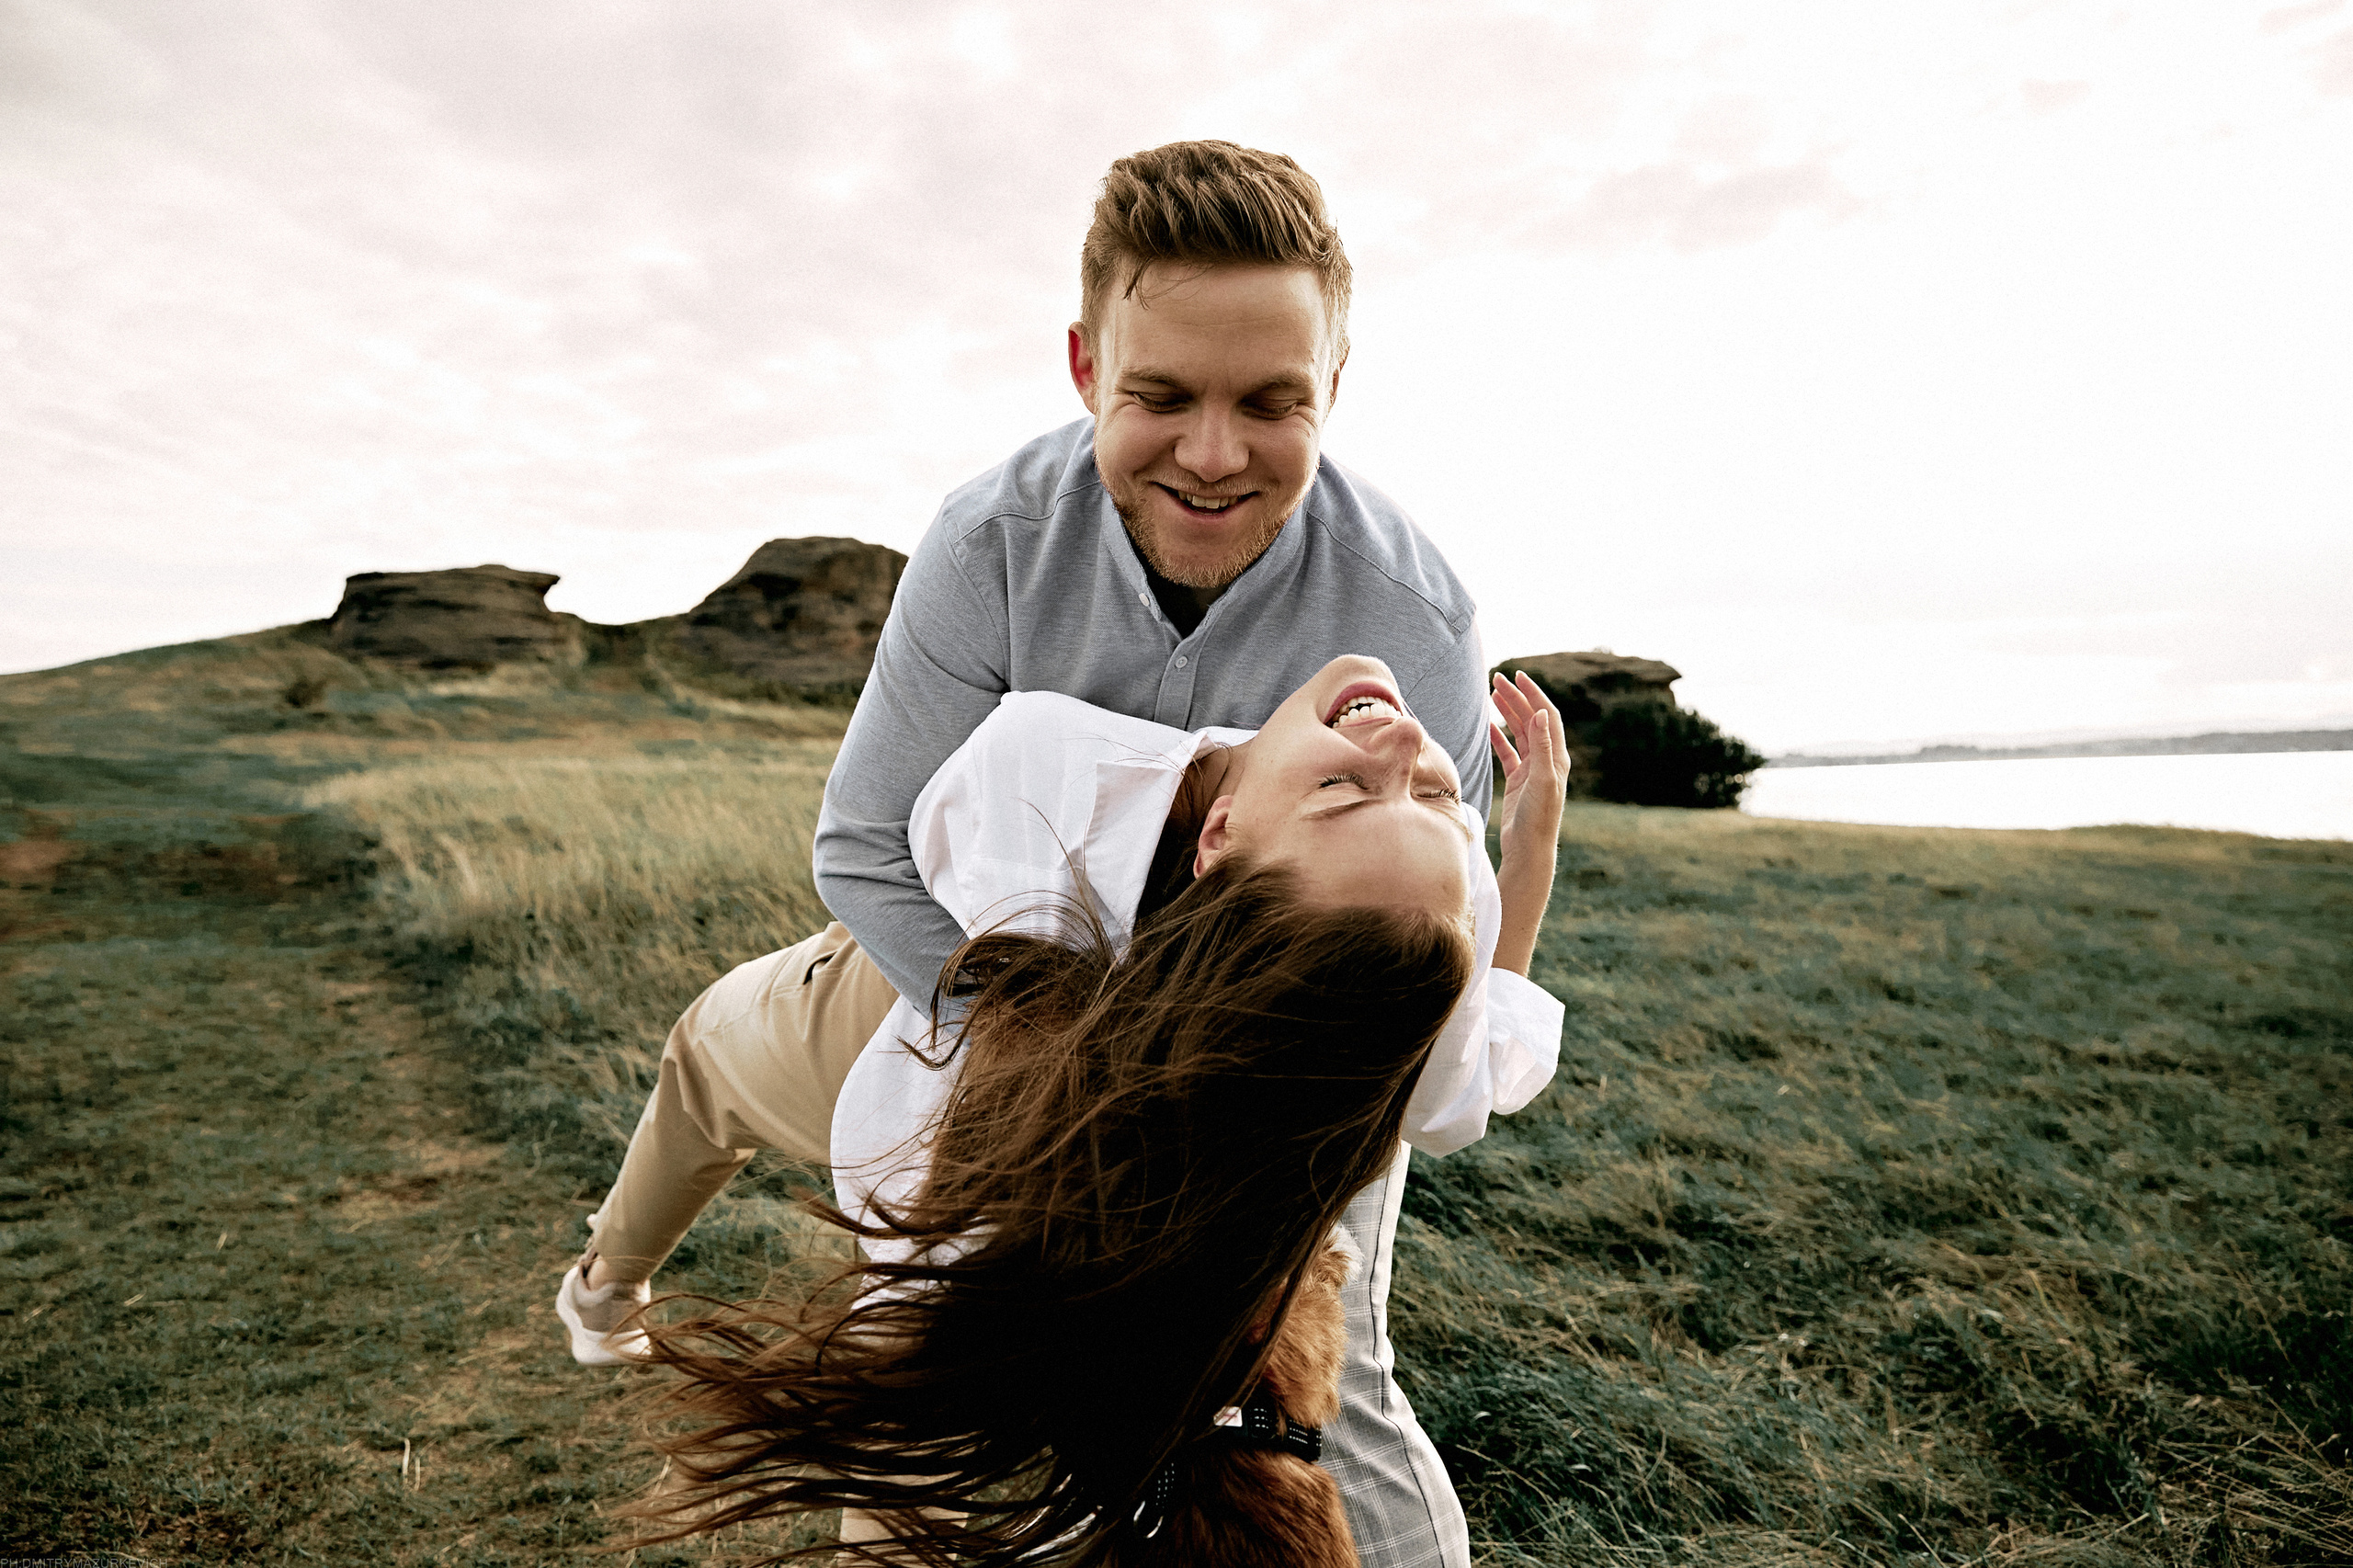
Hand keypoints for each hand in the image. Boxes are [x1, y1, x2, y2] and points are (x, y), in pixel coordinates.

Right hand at [1489, 671, 1567, 869]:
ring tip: (1492, 694)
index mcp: (1558, 757)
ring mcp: (1532, 771)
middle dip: (1516, 698)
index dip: (1533, 694)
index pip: (1547, 716)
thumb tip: (1540, 713)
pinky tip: (1488, 727)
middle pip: (1532, 720)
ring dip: (1507, 713)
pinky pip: (1508, 753)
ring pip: (1519, 733)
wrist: (1530, 850)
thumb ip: (1542, 746)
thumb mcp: (1542, 780)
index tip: (1518, 677)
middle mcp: (1548, 761)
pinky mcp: (1519, 782)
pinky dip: (1499, 738)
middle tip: (1497, 679)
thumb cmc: (1538, 818)